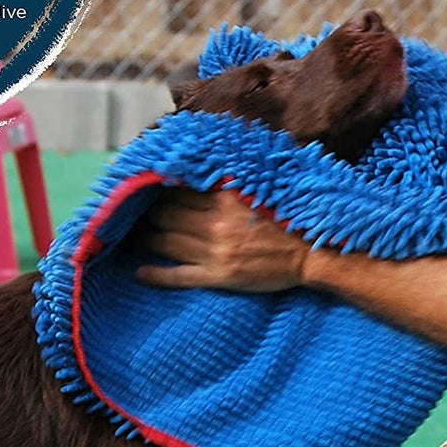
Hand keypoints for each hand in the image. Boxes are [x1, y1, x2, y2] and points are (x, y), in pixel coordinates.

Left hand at [135, 188, 310, 292]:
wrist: (311, 255)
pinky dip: (156, 275)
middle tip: (137, 213)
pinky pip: (178, 276)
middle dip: (147, 213)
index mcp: (226, 198)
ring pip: (166, 242)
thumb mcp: (258, 192)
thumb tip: (205, 170)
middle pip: (166, 215)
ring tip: (135, 236)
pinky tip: (140, 272)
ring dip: (146, 238)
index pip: (179, 190)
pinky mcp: (218, 276)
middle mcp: (216, 224)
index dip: (159, 190)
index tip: (147, 189)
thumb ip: (230, 182)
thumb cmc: (286, 221)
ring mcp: (215, 252)